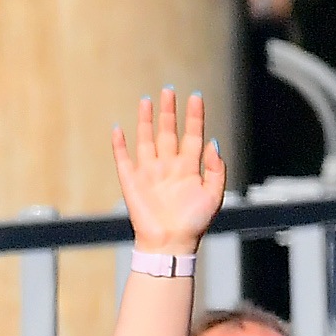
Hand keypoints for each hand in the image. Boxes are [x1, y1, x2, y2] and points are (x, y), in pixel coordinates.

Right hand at [111, 88, 225, 256]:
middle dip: (169, 111)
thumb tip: (213, 144)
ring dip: (146, 120)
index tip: (196, 97)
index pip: (192, 134)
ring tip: (147, 100)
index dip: (194, 116)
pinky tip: (118, 129)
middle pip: (167, 132)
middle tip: (169, 90)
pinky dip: (119, 145)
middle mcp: (168, 167)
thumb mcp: (214, 196)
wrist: (170, 245)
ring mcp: (149, 173)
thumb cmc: (193, 225)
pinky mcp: (132, 183)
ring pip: (146, 140)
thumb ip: (217, 170)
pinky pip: (124, 160)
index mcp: (188, 168)